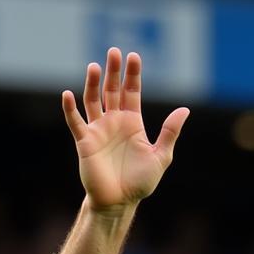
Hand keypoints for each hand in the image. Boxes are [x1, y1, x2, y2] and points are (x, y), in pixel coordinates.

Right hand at [62, 47, 189, 212]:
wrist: (120, 201)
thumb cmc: (140, 182)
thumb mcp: (161, 156)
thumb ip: (170, 132)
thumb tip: (185, 109)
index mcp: (132, 122)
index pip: (131, 92)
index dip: (132, 75)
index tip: (133, 56)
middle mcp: (114, 121)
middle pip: (111, 90)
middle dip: (113, 72)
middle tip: (114, 52)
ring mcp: (98, 130)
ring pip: (92, 100)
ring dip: (92, 84)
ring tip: (95, 67)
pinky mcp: (84, 142)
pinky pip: (75, 122)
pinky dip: (70, 109)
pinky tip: (68, 94)